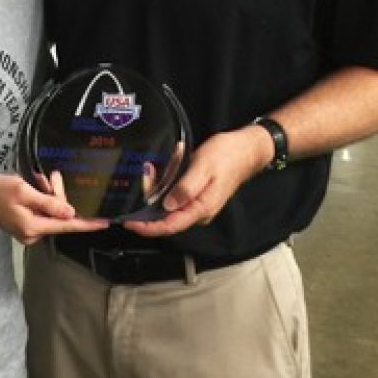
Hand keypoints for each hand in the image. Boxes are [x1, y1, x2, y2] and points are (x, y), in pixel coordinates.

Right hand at [0, 173, 107, 244]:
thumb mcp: (24, 191)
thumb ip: (49, 202)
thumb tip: (70, 213)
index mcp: (34, 226)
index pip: (68, 226)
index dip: (88, 223)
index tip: (105, 222)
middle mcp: (33, 233)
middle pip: (59, 215)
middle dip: (58, 195)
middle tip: (49, 177)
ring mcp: (29, 231)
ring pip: (52, 212)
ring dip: (49, 194)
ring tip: (39, 179)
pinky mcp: (26, 225)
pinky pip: (43, 212)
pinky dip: (42, 199)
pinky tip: (36, 185)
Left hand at [123, 127, 267, 236]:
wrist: (247, 149)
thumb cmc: (226, 155)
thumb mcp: (203, 167)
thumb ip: (186, 188)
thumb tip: (168, 206)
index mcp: (201, 208)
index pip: (170, 226)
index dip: (148, 228)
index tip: (130, 224)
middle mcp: (198, 212)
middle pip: (166, 217)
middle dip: (149, 202)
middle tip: (144, 178)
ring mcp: (198, 205)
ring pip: (168, 206)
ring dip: (157, 190)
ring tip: (152, 170)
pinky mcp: (196, 196)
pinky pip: (175, 196)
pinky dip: (165, 185)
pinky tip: (164, 170)